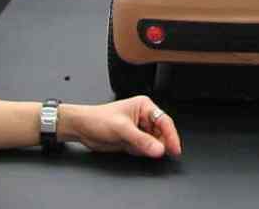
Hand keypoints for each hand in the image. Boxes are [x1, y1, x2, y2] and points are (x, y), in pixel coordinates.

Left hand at [60, 96, 181, 157]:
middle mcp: (143, 117)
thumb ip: (142, 140)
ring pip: (154, 143)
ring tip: (134, 146)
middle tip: (156, 151)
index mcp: (144, 107)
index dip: (172, 136)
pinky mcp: (133, 140)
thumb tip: (159, 149)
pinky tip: (129, 148)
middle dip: (158, 143)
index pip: (164, 121)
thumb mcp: (122, 129)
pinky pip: (144, 149)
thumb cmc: (98, 119)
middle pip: (161, 134)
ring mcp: (139, 130)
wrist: (82, 128)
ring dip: (148, 149)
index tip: (175, 149)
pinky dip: (140, 152)